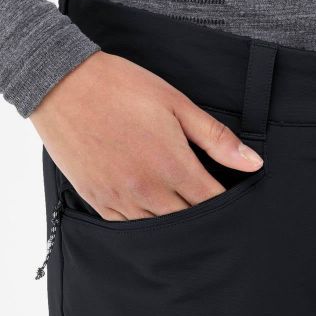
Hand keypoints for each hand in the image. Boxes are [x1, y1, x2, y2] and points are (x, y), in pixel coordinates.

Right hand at [30, 52, 262, 220]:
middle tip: (213, 213)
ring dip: (175, 226)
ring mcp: (120, 199)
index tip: (234, 201)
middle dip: (204, 218)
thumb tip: (253, 164)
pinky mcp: (97, 200)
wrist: (62, 84)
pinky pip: (128, 228)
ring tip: (185, 216)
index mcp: (172, 165)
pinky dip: (145, 226)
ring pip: (159, 230)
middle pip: (188, 222)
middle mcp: (147, 190)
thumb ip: (216, 138)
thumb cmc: (121, 87)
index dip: (228, 205)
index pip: (212, 203)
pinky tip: (153, 216)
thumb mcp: (176, 104)